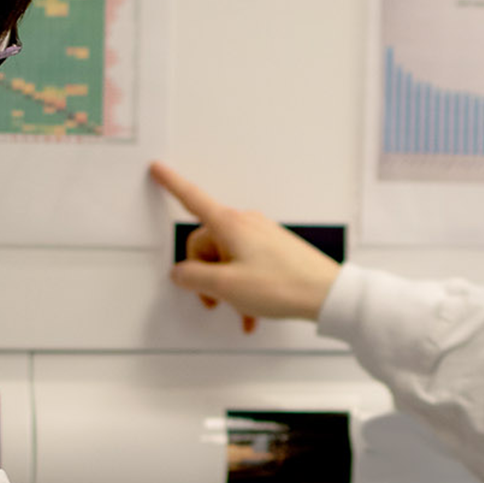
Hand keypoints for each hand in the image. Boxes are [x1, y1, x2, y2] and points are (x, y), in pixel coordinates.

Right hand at [149, 161, 341, 332]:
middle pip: (206, 242)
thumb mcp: (226, 286)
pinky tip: (251, 313)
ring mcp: (261, 235)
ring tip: (240, 311)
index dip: (171, 184)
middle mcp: (245, 224)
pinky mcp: (273, 248)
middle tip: (212, 301)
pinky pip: (246, 264)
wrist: (326, 293)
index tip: (158, 169)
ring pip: (227, 258)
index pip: (192, 199)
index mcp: (229, 225)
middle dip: (203, 273)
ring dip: (226, 286)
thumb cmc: (281, 286)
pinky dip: (243, 287)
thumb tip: (179, 273)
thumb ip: (193, 278)